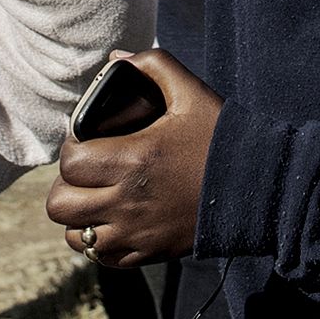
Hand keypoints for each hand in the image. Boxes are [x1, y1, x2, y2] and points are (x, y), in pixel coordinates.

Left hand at [47, 50, 218, 268]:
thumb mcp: (191, 91)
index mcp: (134, 159)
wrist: (259, 186)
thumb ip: (152, 66)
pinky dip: (99, 242)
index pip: (69, 162)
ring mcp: (137, 232)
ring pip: (76, 237)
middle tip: (87, 172)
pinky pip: (103, 258)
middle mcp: (128, 201)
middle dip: (67, 185)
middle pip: (60, 204)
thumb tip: (115, 60)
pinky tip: (114, 221)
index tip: (86, 142)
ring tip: (96, 199)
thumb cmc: (222, 137)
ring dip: (79, 217)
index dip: (71, 149)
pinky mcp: (149, 253)